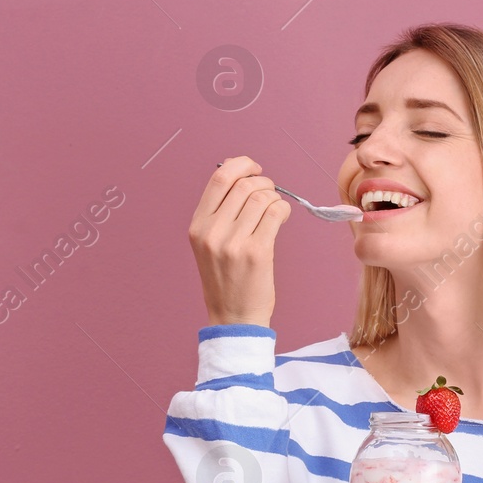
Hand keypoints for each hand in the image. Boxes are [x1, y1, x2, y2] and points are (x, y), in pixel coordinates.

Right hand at [188, 156, 291, 326]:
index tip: (254, 168)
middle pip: (244, 185)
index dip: (241, 165)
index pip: (219, 179)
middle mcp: (212, 232)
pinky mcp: (257, 252)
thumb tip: (239, 171)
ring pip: (262, 197)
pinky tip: (282, 218)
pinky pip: (276, 213)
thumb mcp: (210, 243)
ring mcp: (234, 242)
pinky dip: (284, 209)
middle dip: (264, 182)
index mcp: (198, 226)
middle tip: (270, 192)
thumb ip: (220, 210)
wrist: (234, 317)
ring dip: (275, 197)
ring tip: (275, 210)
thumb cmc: (226, 278)